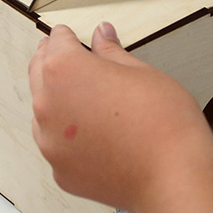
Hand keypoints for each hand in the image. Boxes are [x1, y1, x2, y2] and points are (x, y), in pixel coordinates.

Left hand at [29, 23, 212, 212]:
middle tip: (75, 61)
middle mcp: (47, 105)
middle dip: (54, 63)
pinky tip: (97, 135)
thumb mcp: (141, 71)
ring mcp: (50, 143)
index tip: (71, 36)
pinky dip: (70, 137)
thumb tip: (102, 35)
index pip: (55, 42)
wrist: (173, 177)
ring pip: (44, 112)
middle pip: (39, 74)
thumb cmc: (163, 123)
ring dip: (59, 102)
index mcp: (64, 70)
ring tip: (90, 102)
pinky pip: (57, 146)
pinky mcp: (60, 171)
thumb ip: (111, 52)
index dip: (66, 36)